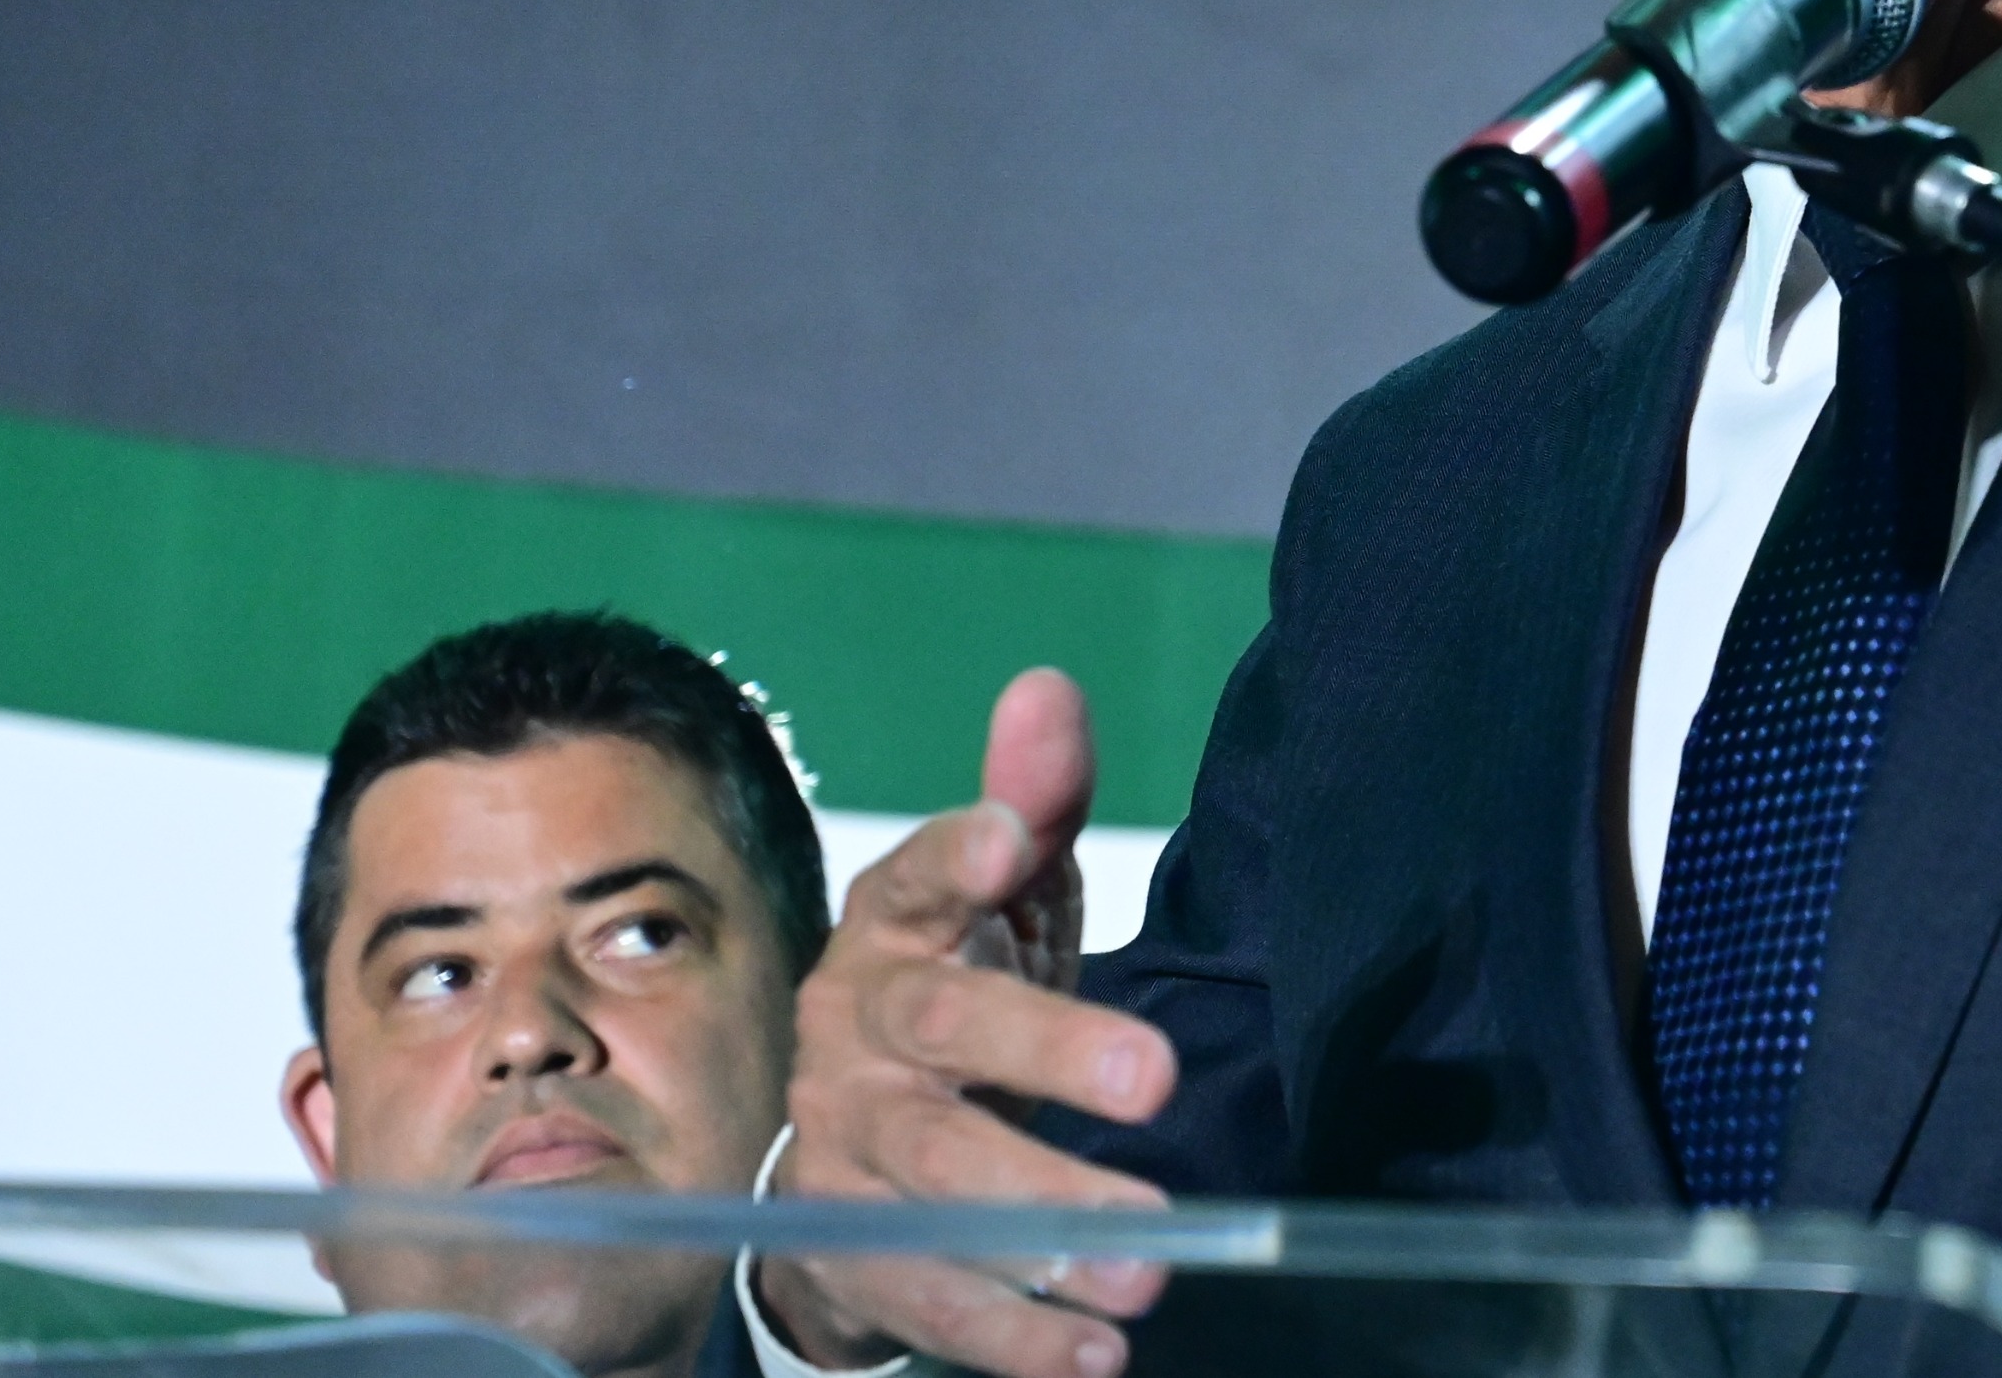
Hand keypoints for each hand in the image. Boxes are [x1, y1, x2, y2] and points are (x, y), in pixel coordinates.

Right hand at [763, 668, 1179, 1377]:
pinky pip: (928, 1299)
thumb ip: (1032, 798)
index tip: (1009, 845)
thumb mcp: (996, 893)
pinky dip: (1014, 1337)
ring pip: (934, 1186)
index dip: (955, 855)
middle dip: (1046, 1056)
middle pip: (941, 1038)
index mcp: (893, 929)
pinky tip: (1096, 1353)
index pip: (913, 875)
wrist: (848, 1143)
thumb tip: (1049, 690)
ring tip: (1151, 1259)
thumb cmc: (952, 991)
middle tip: (1158, 1076)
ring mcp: (843, 1151)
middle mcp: (852, 1035)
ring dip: (1043, 1223)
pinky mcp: (854, 1256)